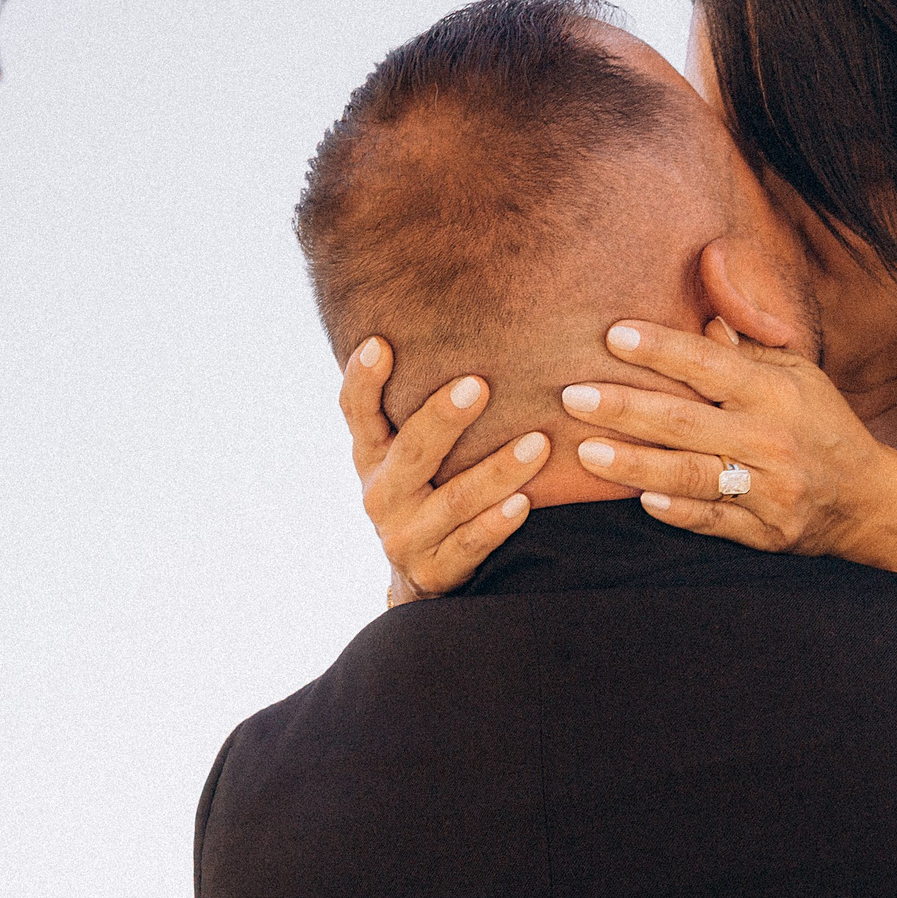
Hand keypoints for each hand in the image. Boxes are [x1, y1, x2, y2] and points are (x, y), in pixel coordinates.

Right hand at [339, 338, 547, 604]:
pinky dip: (497, 523)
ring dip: (498, 470)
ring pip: (455, 499)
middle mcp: (382, 493)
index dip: (364, 380)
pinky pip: (470, 544)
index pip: (357, 412)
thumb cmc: (425, 489)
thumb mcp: (406, 451)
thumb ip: (416, 404)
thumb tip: (459, 322)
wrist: (421, 575)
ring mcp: (407, 535)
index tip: (379, 343)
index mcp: (371, 455)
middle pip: (412, 452)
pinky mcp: (435, 570)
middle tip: (479, 384)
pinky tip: (524, 503)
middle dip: (444, 418)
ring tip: (539, 444)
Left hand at [560, 247, 896, 583]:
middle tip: (571, 397)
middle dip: (625, 408)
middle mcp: (772, 439)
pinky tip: (640, 501)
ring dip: (635, 465)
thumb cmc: (818, 422)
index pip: (709, 364)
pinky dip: (678, 512)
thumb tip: (703, 280)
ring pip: (692, 476)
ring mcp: (770, 489)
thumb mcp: (793, 370)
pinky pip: (713, 522)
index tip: (613, 335)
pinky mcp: (766, 532)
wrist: (867, 499)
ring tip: (585, 452)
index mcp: (776, 391)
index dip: (660, 348)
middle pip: (686, 422)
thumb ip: (743, 340)